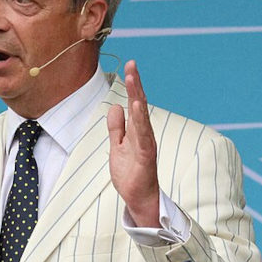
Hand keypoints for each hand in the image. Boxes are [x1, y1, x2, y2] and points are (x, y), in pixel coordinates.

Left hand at [107, 60, 160, 226]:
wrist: (138, 198)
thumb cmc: (130, 174)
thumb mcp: (117, 146)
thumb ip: (116, 128)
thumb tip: (115, 107)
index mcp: (137, 131)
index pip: (135, 103)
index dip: (133, 85)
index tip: (131, 66)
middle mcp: (143, 134)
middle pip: (140, 105)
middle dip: (136, 84)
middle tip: (133, 64)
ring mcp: (146, 144)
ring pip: (142, 116)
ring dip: (138, 96)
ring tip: (134, 79)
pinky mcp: (145, 156)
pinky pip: (143, 135)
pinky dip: (141, 120)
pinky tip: (137, 107)